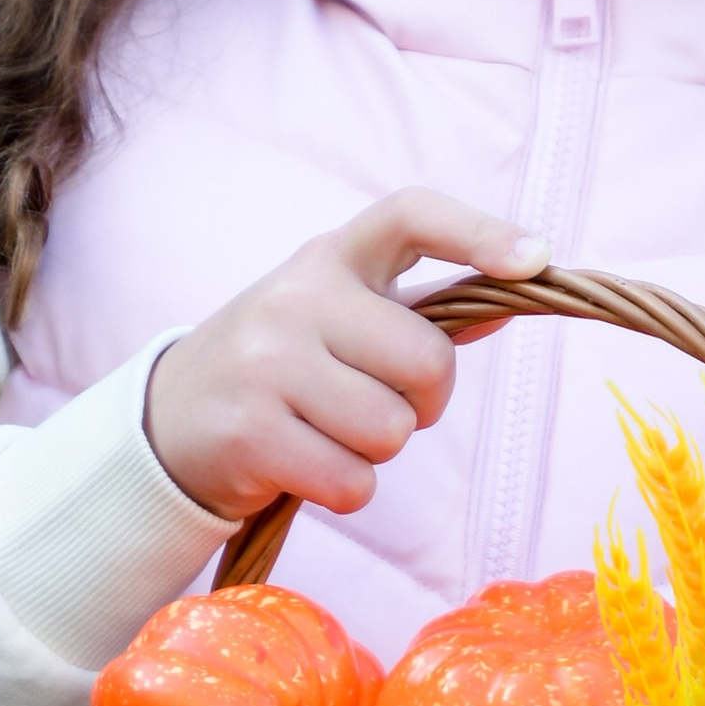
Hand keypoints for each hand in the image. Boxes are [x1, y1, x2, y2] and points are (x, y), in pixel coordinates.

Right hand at [144, 188, 545, 522]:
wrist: (168, 423)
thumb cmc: (279, 368)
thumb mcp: (336, 319)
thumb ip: (417, 313)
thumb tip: (515, 293)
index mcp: (329, 258)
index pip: (410, 216)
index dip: (479, 233)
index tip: (537, 260)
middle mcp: (296, 297)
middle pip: (428, 364)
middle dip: (423, 405)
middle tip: (376, 406)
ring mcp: (267, 363)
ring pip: (392, 431)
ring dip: (375, 451)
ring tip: (326, 432)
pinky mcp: (250, 432)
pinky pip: (353, 483)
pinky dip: (344, 489)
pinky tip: (303, 465)